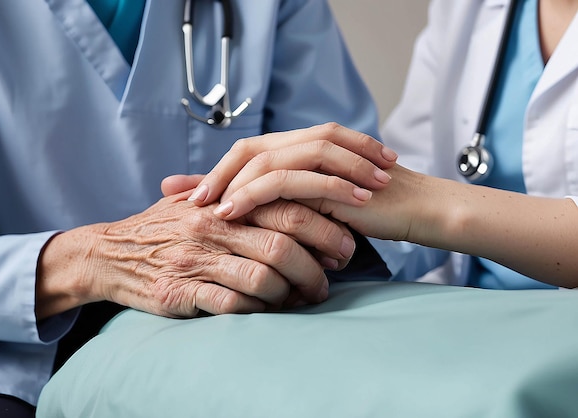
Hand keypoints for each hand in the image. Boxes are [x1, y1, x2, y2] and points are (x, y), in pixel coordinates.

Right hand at [36, 191, 356, 318]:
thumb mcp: (198, 201)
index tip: (346, 243)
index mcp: (222, 200)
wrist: (109, 254)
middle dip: (319, 263)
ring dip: (293, 292)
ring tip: (308, 297)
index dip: (325, 225)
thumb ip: (243, 193)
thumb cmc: (163, 227)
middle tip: (334, 275)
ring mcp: (195, 260)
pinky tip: (271, 311)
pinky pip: (233, 306)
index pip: (287, 206)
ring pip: (263, 278)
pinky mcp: (180, 292)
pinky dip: (260, 312)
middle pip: (282, 243)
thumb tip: (297, 192)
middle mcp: (211, 226)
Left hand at [177, 123, 396, 215]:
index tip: (181, 189)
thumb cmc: (369, 214)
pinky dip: (252, 194)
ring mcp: (319, 155)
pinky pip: (283, 179)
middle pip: (249, 148)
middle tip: (182, 196)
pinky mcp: (330, 171)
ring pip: (262, 159)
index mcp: (302, 150)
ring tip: (201, 209)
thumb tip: (245, 219)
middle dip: (213, 172)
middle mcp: (307, 145)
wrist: (416, 210)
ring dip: (227, 184)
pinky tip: (233, 211)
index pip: (250, 152)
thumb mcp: (316, 210)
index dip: (216, 169)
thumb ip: (284, 207)